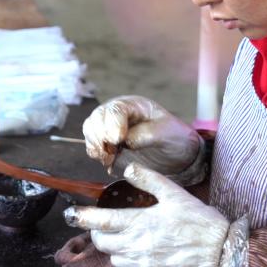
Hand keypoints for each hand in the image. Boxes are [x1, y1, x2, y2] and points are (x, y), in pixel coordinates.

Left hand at [64, 163, 241, 266]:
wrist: (221, 253)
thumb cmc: (199, 221)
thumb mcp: (174, 194)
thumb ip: (148, 180)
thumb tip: (127, 169)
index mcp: (139, 223)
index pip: (100, 222)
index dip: (81, 218)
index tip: (70, 215)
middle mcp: (136, 246)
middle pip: (101, 242)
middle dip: (99, 232)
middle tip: (108, 224)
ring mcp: (142, 265)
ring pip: (114, 257)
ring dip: (115, 247)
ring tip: (129, 236)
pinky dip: (130, 260)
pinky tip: (144, 251)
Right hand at [82, 95, 201, 175]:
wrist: (175, 154)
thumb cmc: (173, 137)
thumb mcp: (166, 132)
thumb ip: (146, 134)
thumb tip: (125, 141)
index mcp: (133, 106)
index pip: (115, 109)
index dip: (113, 124)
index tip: (117, 139)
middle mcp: (118, 114)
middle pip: (97, 117)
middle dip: (100, 135)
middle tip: (111, 151)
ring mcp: (109, 128)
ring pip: (90, 130)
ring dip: (96, 145)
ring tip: (109, 158)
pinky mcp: (107, 144)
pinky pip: (93, 145)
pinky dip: (96, 154)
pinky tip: (108, 161)